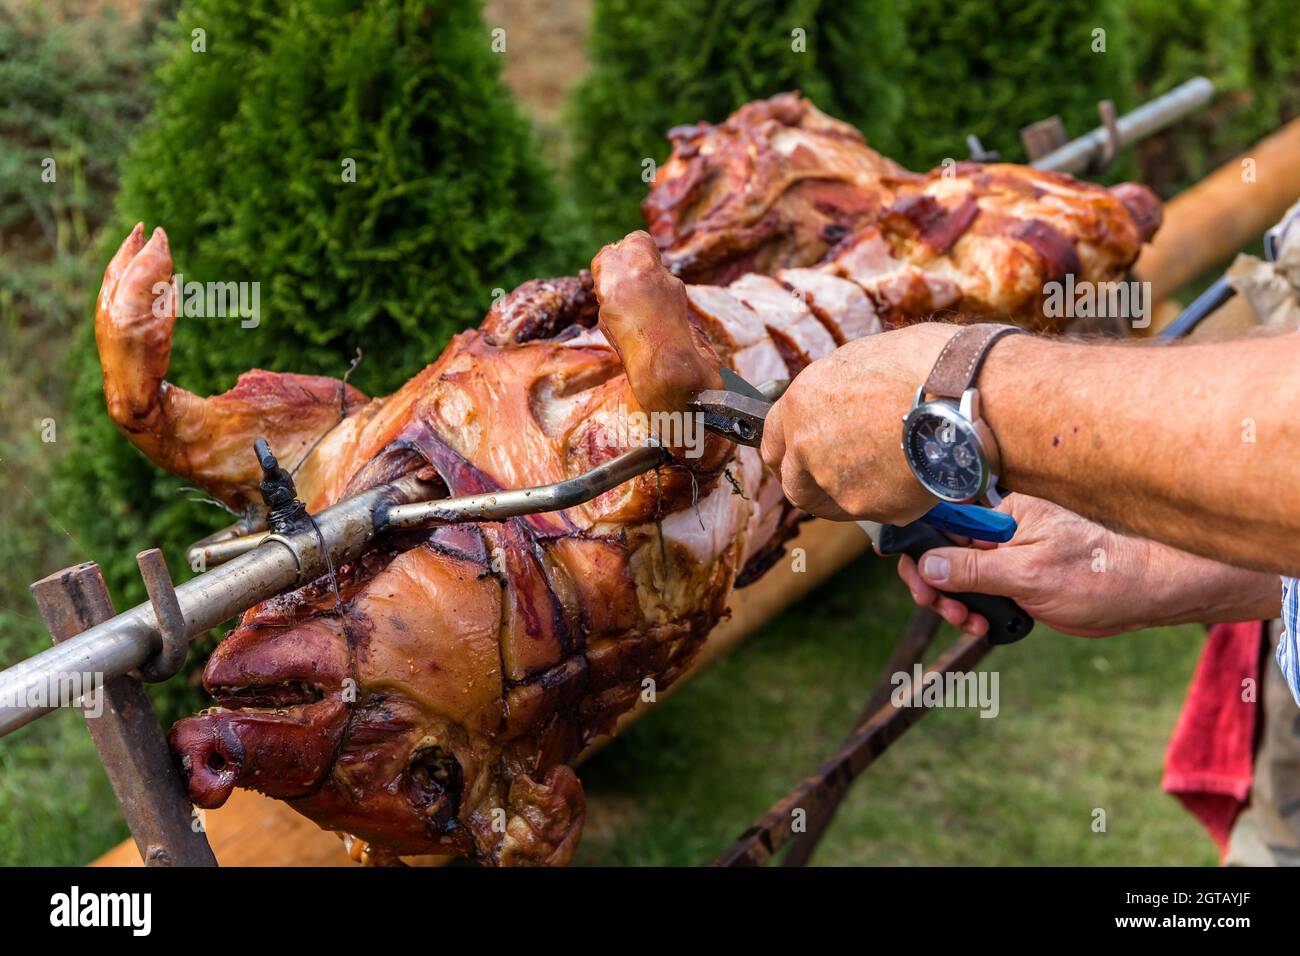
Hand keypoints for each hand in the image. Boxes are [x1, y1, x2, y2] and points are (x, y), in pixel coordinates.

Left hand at [760, 322, 955, 522]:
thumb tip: (839, 402)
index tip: (798, 457)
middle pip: (794, 484)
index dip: (786, 450)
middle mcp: (808, 446)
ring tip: (887, 474)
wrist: (969, 394)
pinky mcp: (872, 507)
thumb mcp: (867, 361)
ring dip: (852, 495)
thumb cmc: (928, 364)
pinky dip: (893, 498)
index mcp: (801, 403)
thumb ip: (838, 392)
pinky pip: (877, 509)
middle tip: (837, 480)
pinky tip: (917, 474)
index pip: (771, 440)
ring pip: (835, 502)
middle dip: (811, 485)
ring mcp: (837, 482)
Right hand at [896, 493, 1160, 637]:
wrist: (1142, 597)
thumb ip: (975, 568)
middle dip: (935, 582)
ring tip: (967, 621)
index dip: (921, 546)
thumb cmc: (1097, 575)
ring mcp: (1009, 559)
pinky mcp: (1017, 583)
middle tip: (939, 607)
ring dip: (953, 603)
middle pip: (944, 552)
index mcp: (1004, 514)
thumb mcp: (1029, 573)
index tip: (907, 570)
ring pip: (958, 578)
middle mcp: (1002, 533)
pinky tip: (982, 625)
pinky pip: (979, 595)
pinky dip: (973, 612)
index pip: (944, 521)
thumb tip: (928, 564)